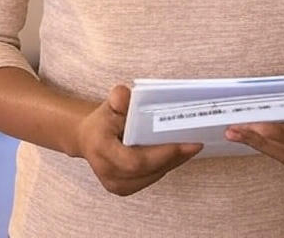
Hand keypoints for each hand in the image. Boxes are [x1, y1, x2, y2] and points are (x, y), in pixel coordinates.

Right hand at [75, 85, 201, 195]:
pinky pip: (149, 179)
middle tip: (195, 144)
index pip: (136, 160)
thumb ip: (117, 99)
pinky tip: (176, 155)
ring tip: (189, 148)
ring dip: (172, 163)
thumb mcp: (108, 105)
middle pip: (149, 170)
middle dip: (174, 157)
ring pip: (152, 176)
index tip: (187, 143)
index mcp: (102, 151)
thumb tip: (123, 94)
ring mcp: (115, 185)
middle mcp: (108, 173)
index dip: (163, 154)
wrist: (88, 138)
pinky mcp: (123, 189)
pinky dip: (164, 167)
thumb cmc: (101, 121)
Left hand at [225, 118, 283, 180]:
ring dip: (256, 142)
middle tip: (232, 129)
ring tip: (233, 133)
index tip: (245, 123)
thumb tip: (258, 98)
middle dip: (256, 136)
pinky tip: (247, 139)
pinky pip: (283, 159)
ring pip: (281, 154)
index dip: (268, 128)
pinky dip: (266, 147)